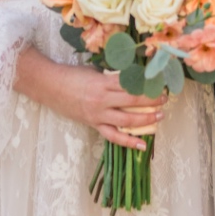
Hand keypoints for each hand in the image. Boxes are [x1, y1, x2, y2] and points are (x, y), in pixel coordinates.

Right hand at [14, 49, 165, 150]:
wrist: (50, 86)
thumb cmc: (72, 75)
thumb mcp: (94, 71)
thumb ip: (111, 77)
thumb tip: (130, 80)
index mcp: (103, 81)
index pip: (131, 84)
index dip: (148, 85)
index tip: (160, 83)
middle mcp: (103, 99)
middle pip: (133, 101)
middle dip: (152, 101)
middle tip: (165, 99)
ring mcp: (98, 114)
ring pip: (127, 119)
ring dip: (146, 119)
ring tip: (160, 117)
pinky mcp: (93, 124)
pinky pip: (113, 135)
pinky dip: (128, 141)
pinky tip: (142, 144)